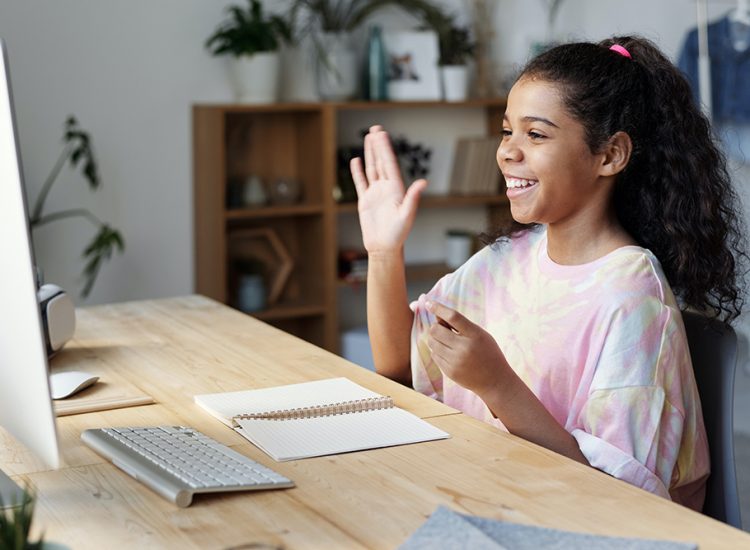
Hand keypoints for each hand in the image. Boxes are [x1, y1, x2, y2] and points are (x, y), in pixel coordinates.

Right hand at [350, 125, 427, 253]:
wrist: (384, 247)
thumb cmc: (398, 234)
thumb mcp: (407, 215)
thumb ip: (413, 198)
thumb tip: (423, 182)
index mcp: (396, 189)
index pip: (389, 164)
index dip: (385, 148)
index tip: (382, 134)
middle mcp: (386, 188)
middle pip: (381, 162)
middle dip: (378, 146)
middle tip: (376, 129)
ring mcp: (375, 193)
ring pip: (372, 169)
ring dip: (370, 154)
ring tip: (368, 138)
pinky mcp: (365, 201)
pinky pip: (361, 183)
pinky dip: (357, 172)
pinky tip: (356, 160)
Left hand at [426, 300, 510, 396]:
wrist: (495, 381)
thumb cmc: (488, 353)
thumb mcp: (480, 334)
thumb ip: (461, 325)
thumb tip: (437, 316)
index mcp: (475, 335)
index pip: (453, 316)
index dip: (439, 308)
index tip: (428, 302)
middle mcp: (464, 348)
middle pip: (436, 330)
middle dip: (436, 327)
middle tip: (444, 330)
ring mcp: (456, 361)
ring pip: (432, 343)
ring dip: (436, 340)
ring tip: (449, 343)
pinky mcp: (450, 372)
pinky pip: (434, 355)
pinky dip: (439, 352)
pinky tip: (450, 354)